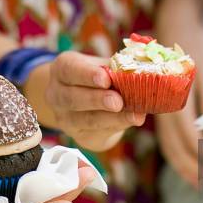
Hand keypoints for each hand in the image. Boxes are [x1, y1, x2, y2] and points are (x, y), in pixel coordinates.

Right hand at [26, 51, 145, 151]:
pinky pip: (97, 133)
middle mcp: (57, 94)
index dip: (87, 75)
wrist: (85, 104)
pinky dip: (117, 126)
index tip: (105, 78)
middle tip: (118, 101)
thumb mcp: (102, 66)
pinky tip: (132, 121)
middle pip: (73, 98)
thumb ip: (117, 67)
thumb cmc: (96, 79)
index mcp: (63, 69)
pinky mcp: (79, 136)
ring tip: (134, 115)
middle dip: (97, 99)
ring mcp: (66, 118)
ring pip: (85, 120)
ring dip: (111, 118)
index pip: (70, 70)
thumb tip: (144, 67)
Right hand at [156, 20, 202, 186]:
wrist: (174, 24)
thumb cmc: (195, 44)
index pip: (189, 138)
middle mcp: (163, 111)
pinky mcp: (163, 112)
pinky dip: (179, 157)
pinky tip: (190, 166)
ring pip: (170, 148)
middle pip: (177, 149)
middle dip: (197, 169)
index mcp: (174, 100)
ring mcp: (160, 113)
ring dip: (186, 168)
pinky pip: (167, 141)